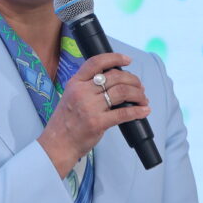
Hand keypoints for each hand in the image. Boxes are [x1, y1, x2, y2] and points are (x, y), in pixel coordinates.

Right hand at [37, 52, 150, 177]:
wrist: (58, 143)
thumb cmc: (66, 121)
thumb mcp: (70, 96)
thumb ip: (87, 87)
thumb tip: (114, 80)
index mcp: (75, 83)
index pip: (96, 63)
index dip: (115, 58)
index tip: (128, 60)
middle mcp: (82, 92)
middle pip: (115, 77)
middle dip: (133, 80)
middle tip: (139, 86)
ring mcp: (89, 107)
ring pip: (122, 92)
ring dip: (137, 94)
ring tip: (142, 99)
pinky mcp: (97, 123)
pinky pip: (123, 113)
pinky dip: (137, 111)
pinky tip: (144, 111)